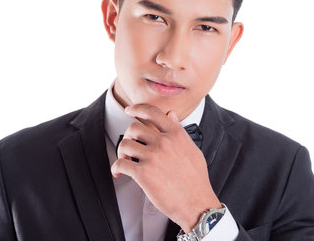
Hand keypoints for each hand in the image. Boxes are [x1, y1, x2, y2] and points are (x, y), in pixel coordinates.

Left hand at [110, 103, 220, 231]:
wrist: (197, 204)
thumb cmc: (196, 180)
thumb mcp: (192, 150)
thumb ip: (180, 131)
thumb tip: (171, 115)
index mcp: (176, 134)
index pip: (152, 112)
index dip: (137, 108)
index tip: (130, 110)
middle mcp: (164, 142)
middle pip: (134, 127)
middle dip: (129, 136)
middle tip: (130, 146)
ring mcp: (152, 157)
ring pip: (125, 144)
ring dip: (122, 152)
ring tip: (126, 161)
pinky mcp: (143, 173)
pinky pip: (120, 163)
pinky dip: (116, 168)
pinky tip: (119, 173)